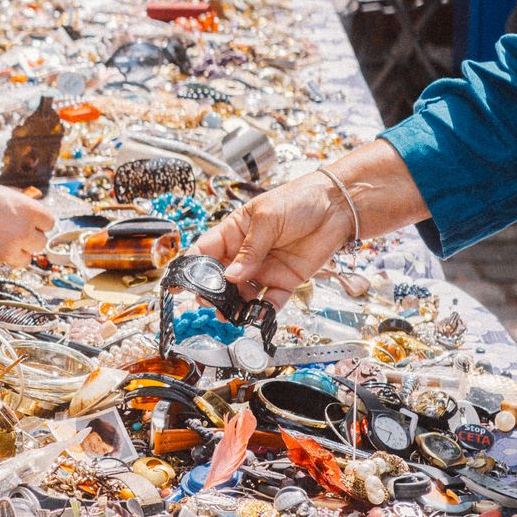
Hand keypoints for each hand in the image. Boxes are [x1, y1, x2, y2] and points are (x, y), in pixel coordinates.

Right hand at [0, 157, 53, 266]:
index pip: (50, 223)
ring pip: (23, 260)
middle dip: (28, 238)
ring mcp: (2, 251)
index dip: (38, 221)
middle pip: (40, 244)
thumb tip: (30, 211)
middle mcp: (19, 233)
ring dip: (15, 251)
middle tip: (13, 228)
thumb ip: (18, 205)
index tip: (29, 218)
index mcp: (26, 210)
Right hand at [193, 170, 351, 304]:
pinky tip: (258, 316)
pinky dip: (264, 312)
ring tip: (229, 314)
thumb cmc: (300, 200)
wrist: (338, 207)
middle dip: (212, 292)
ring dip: (235, 306)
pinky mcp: (286, 281)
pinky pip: (271, 301)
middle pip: (221, 278)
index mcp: (235, 232)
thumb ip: (250, 249)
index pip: (205, 251)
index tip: (178, 283)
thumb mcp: (268, 218)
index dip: (190, 266)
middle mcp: (246, 254)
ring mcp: (265, 269)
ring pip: (243, 295)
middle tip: (209, 302)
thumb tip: (231, 276)